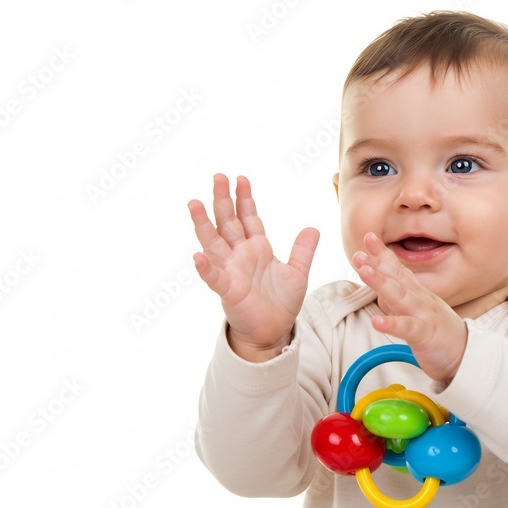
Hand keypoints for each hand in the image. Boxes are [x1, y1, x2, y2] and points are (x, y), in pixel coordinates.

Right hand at [188, 174, 318, 359]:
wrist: (274, 331)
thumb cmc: (281, 303)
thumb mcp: (298, 273)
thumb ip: (303, 251)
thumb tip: (312, 228)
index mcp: (257, 248)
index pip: (248, 218)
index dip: (244, 198)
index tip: (241, 178)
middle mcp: (240, 255)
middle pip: (228, 222)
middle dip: (223, 199)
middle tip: (218, 176)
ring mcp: (231, 271)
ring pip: (213, 243)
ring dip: (204, 224)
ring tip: (194, 203)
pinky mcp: (228, 291)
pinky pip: (214, 277)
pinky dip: (206, 268)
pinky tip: (198, 256)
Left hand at [352, 232, 466, 381]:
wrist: (467, 354)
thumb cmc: (439, 332)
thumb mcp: (417, 310)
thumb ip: (398, 298)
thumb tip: (379, 287)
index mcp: (418, 293)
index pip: (399, 269)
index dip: (383, 254)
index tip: (368, 237)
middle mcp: (420, 299)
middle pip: (397, 278)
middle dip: (377, 264)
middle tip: (358, 253)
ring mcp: (423, 315)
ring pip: (400, 297)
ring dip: (381, 283)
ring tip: (364, 272)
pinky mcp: (426, 335)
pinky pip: (408, 328)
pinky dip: (392, 324)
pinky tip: (377, 322)